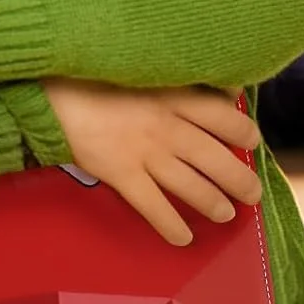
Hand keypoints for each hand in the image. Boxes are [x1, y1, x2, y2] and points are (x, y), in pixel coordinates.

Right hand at [44, 81, 262, 246]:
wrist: (51, 89)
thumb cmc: (94, 72)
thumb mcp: (140, 64)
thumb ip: (177, 77)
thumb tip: (222, 88)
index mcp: (173, 93)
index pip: (224, 116)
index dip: (244, 131)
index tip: (252, 140)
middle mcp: (166, 126)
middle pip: (215, 157)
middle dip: (239, 179)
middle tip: (253, 193)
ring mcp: (144, 152)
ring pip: (191, 185)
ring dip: (213, 203)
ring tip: (226, 214)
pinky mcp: (120, 174)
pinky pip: (154, 207)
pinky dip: (171, 226)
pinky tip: (183, 238)